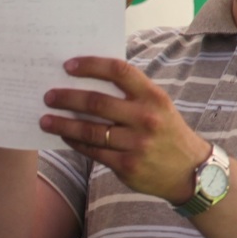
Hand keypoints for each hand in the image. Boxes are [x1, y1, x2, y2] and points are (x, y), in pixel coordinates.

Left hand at [40, 56, 209, 203]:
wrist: (191, 172)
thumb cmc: (167, 132)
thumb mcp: (158, 107)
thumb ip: (130, 95)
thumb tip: (88, 82)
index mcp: (153, 97)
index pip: (119, 72)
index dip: (91, 65)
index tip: (68, 66)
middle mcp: (145, 118)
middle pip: (97, 102)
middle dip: (67, 97)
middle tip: (48, 96)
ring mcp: (136, 143)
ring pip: (90, 130)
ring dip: (63, 123)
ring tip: (45, 119)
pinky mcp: (127, 165)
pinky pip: (93, 151)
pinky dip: (75, 142)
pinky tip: (64, 135)